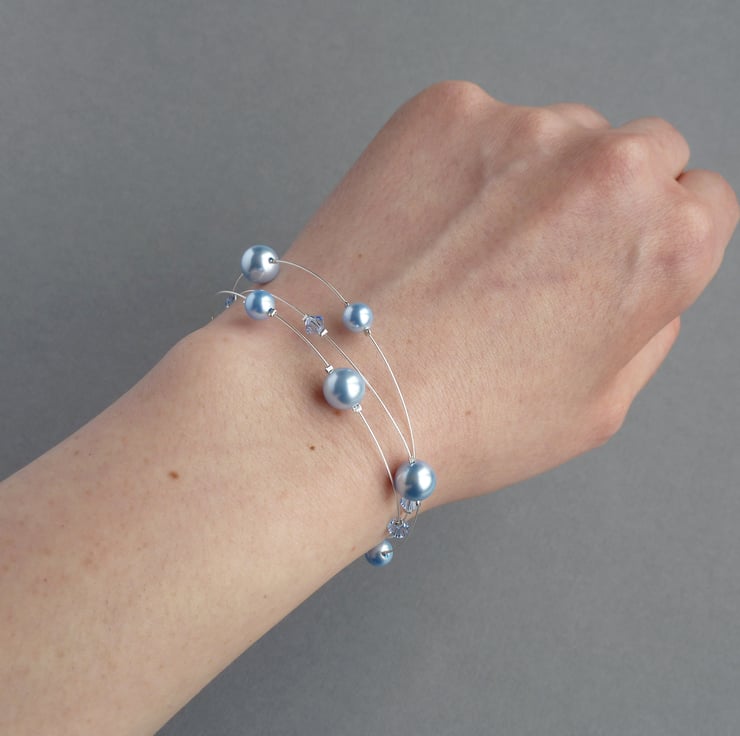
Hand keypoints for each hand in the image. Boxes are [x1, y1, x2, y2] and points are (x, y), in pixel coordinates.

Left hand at [234, 81, 737, 506]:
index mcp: (666, 243)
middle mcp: (608, 168)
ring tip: (463, 253)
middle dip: (602, 199)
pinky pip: (477, 126)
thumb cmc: (461, 418)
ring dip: (528, 179)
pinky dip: (460, 165)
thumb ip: (646, 326)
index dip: (651, 236)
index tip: (604, 258)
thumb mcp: (597, 407)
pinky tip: (425, 230)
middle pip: (638, 153)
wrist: (339, 392)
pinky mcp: (443, 112)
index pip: (699, 199)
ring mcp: (521, 129)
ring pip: (554, 134)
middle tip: (532, 259)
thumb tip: (642, 279)